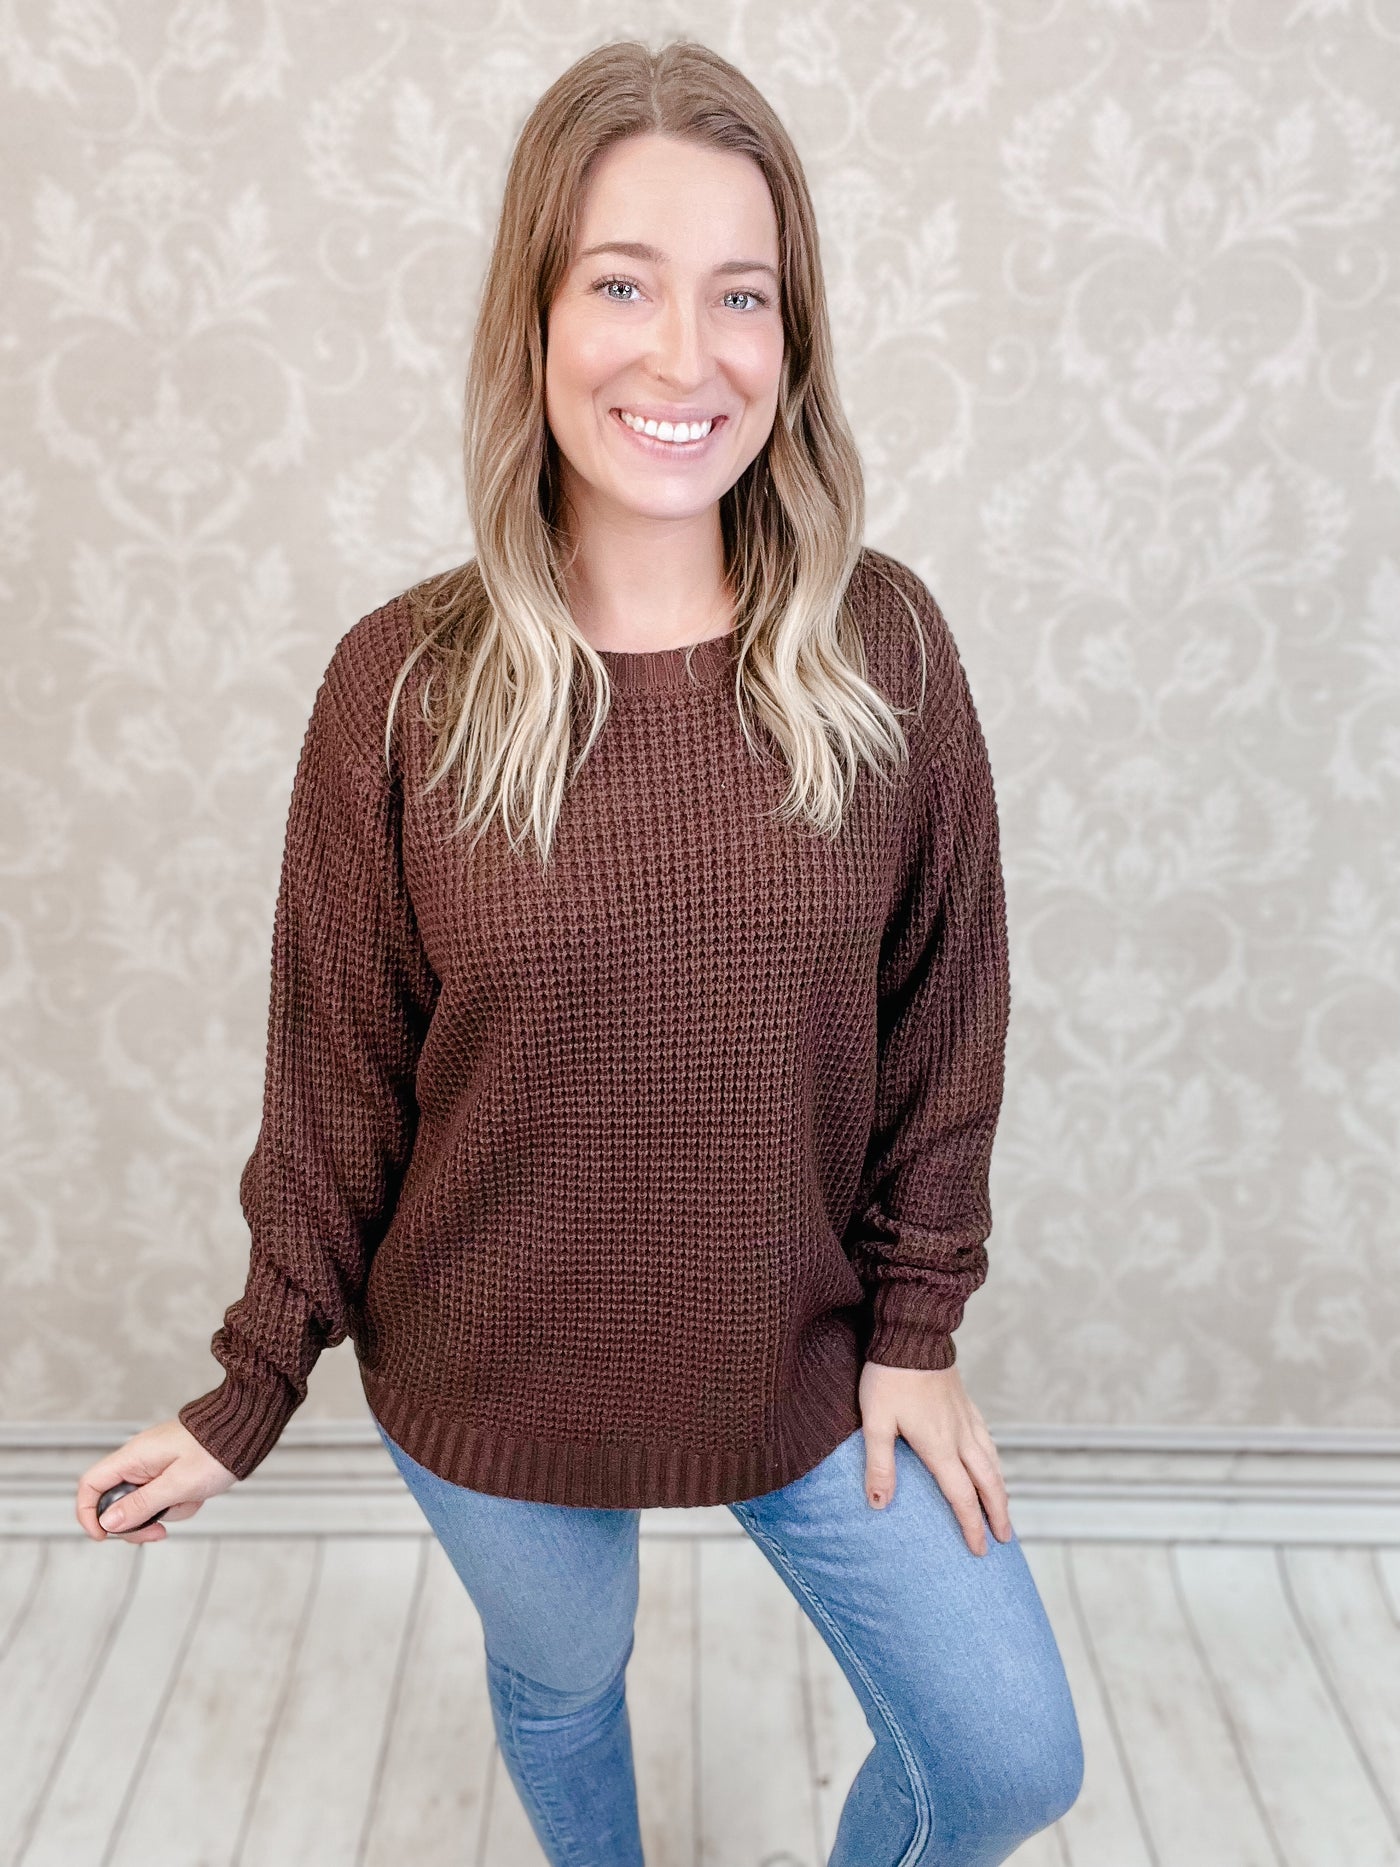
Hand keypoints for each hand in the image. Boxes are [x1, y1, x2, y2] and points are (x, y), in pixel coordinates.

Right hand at [75, 1419, 237, 1542]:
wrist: (243, 1431)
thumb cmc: (214, 1452)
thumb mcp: (178, 1484)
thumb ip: (141, 1504)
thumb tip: (108, 1523)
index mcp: (133, 1457)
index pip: (91, 1485)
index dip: (88, 1514)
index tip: (103, 1537)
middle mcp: (138, 1461)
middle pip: (115, 1503)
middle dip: (136, 1523)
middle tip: (159, 1532)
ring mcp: (153, 1468)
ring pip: (143, 1505)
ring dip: (165, 1512)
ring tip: (190, 1500)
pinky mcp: (168, 1473)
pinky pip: (163, 1500)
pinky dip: (178, 1504)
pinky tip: (196, 1496)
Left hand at [858, 1360, 1012, 1556]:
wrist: (911, 1332)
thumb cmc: (889, 1377)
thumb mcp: (876, 1422)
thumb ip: (879, 1464)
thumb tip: (879, 1504)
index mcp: (939, 1446)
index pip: (960, 1496)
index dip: (971, 1525)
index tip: (980, 1550)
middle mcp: (960, 1435)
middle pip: (987, 1483)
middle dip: (997, 1513)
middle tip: (1005, 1539)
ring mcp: (965, 1417)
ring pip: (992, 1460)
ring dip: (1000, 1488)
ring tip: (1004, 1507)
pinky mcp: (964, 1401)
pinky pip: (987, 1437)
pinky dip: (995, 1458)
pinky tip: (991, 1459)